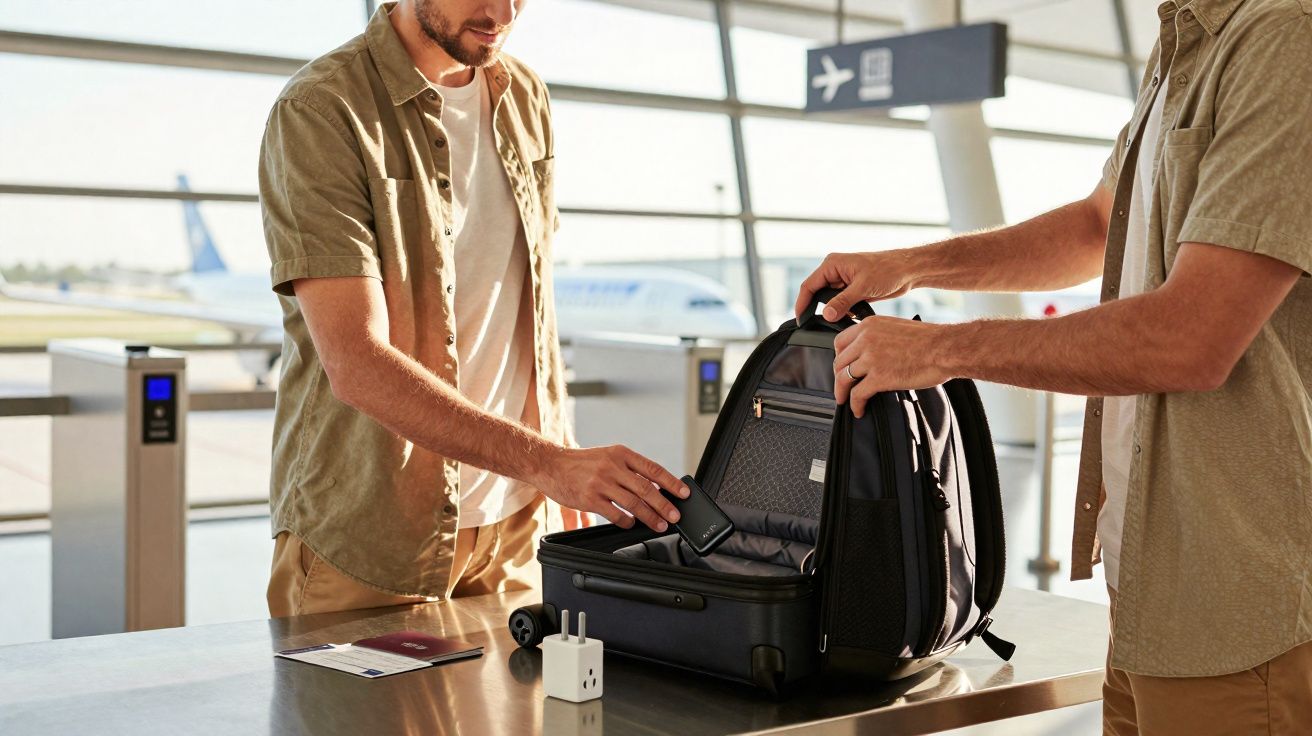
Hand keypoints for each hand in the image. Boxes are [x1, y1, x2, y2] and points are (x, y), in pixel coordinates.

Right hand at [530, 445, 688, 531]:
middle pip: (646, 489)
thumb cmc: (581, 463)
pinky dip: (626, 521)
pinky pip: (614, 514)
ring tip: (659, 524)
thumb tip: (653, 487)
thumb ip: (628, 470)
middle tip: (675, 516)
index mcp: (621, 454)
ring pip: (633, 503)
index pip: (653, 468)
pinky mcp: (590, 499)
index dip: (671, 482)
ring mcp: (601, 483)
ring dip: (650, 517)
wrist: (550, 464)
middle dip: (664, 505)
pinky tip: (631, 524)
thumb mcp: (607, 456)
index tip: (683, 493)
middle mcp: (612, 467)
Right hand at [794, 251, 916, 322]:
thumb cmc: (887, 270)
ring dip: (832, 311)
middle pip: (816, 293)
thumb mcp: (863, 287)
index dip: (802, 303)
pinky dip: (842, 312)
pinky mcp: (852, 289)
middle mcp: (835, 271)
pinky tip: (849, 318)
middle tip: (815, 325)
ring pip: (828, 300)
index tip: (800, 319)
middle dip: (817, 309)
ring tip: (836, 322)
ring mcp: (843, 281)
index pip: (809, 285)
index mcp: (833, 264)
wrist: (907, 271)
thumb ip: (842, 302)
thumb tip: (825, 314)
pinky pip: (840, 303)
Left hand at [834, 316, 951, 416]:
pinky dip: (855, 405)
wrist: (945, 349)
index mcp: (869, 325)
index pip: (839, 342)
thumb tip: (871, 351)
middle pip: (839, 362)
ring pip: (843, 378)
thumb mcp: (896, 327)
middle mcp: (866, 339)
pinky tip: (859, 410)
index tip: (841, 368)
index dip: (838, 358)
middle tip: (841, 388)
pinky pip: (857, 394)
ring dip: (842, 393)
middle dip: (837, 377)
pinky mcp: (879, 377)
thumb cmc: (930, 340)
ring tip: (845, 401)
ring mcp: (871, 358)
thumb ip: (879, 336)